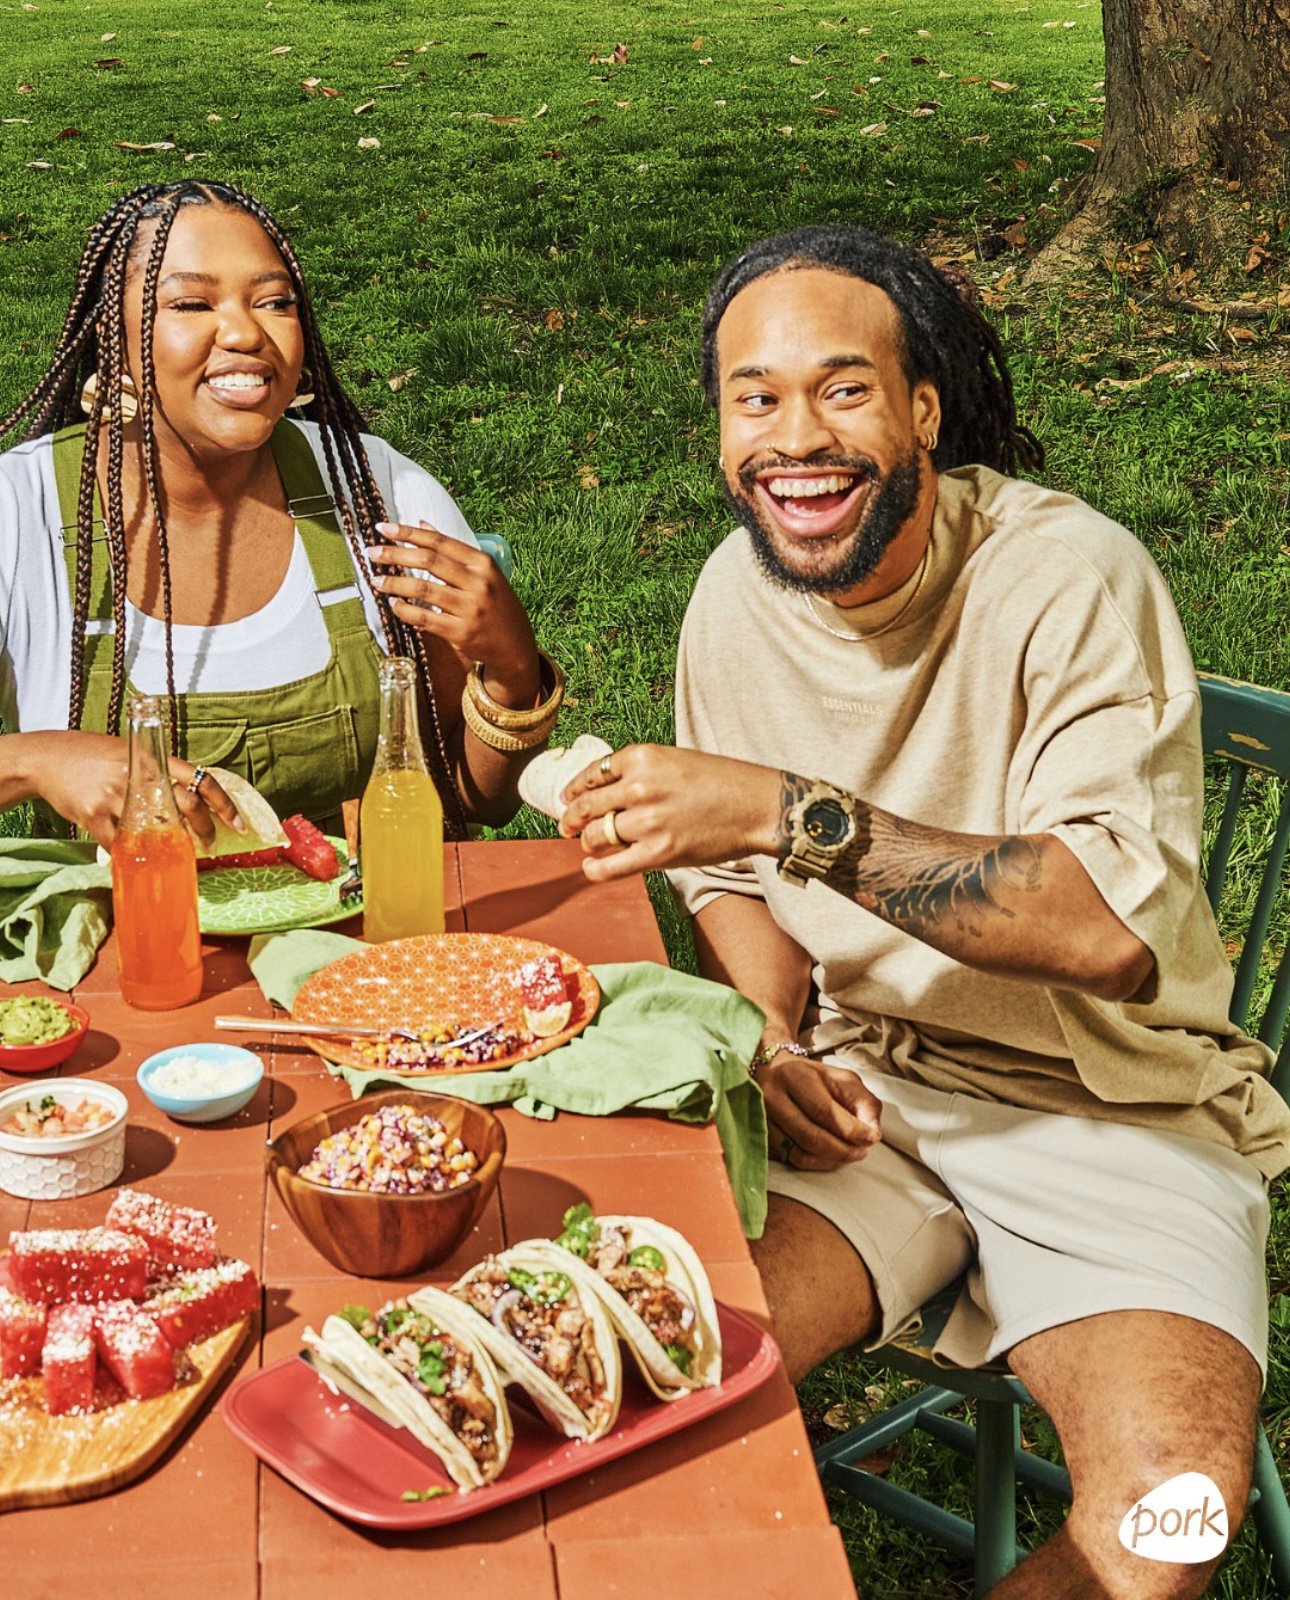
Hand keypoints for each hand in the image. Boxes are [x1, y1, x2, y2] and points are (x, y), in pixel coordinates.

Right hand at [17, 731, 240, 850]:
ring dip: (171, 845)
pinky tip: (134, 855)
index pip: (200, 778)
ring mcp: (116, 796)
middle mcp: (138, 775)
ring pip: (157, 829)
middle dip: (205, 830)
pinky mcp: (94, 815)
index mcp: (152, 758)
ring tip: (176, 852)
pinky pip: (120, 844)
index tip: (239, 823)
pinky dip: (130, 853)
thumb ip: (156, 771)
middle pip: (187, 807)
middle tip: (210, 843)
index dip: (224, 803)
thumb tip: (188, 794)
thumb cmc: (92, 755)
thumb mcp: (129, 752)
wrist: (46, 758)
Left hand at [367, 521, 540, 707]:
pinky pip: (425, 619)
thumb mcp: (483, 572)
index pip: (439, 542)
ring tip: (376, 581)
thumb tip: (423, 523)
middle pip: (428, 561)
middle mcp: (478, 583)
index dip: (408, 533)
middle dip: (395, 554)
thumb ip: (453, 549)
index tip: (384, 528)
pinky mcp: (461, 633)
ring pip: (423, 590)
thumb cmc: (495, 604)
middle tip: (372, 553)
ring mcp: (470, 608)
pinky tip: (394, 606)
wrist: (514, 645)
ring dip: (395, 584)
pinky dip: (405, 611)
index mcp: (483, 563)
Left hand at [557, 743, 780, 880]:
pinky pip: (610, 865)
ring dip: (587, 842)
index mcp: (641, 757)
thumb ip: (641, 773)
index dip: (574, 789)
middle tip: (567, 826)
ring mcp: (647, 821)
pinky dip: (594, 868)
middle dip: (571, 818)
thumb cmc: (723, 781)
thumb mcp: (675, 760)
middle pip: (587, 806)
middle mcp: (639, 787)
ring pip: (595, 835)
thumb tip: (608, 793)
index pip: (592, 774)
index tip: (567, 798)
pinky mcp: (658, 853)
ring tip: (588, 845)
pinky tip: (590, 867)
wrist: (757, 805)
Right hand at [760, 1052, 881, 1170]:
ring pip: (799, 1152)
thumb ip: (863, 1102)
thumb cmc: (812, 1076)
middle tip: (861, 1152)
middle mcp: (772, 1096)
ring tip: (848, 1154)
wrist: (769, 1069)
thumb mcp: (842, 1079)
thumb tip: (873, 1134)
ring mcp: (762, 1119)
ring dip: (830, 1160)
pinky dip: (814, 1163)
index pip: (824, 1111)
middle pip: (811, 1136)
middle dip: (842, 1150)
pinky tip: (827, 1156)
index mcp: (794, 1076)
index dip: (851, 1130)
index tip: (871, 1139)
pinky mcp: (760, 1135)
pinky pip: (790, 1158)